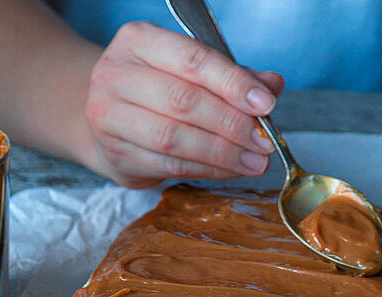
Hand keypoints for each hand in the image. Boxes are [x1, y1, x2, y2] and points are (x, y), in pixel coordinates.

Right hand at [84, 21, 284, 187]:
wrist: (110, 118)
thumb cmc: (157, 90)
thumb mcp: (192, 73)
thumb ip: (231, 77)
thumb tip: (272, 86)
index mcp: (139, 41)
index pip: (192, 59)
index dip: (233, 84)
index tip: (266, 104)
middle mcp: (116, 75)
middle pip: (184, 101)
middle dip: (232, 124)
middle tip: (265, 141)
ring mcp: (109, 117)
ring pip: (175, 138)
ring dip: (223, 153)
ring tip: (255, 162)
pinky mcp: (117, 155)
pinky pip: (170, 165)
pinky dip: (208, 170)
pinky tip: (232, 170)